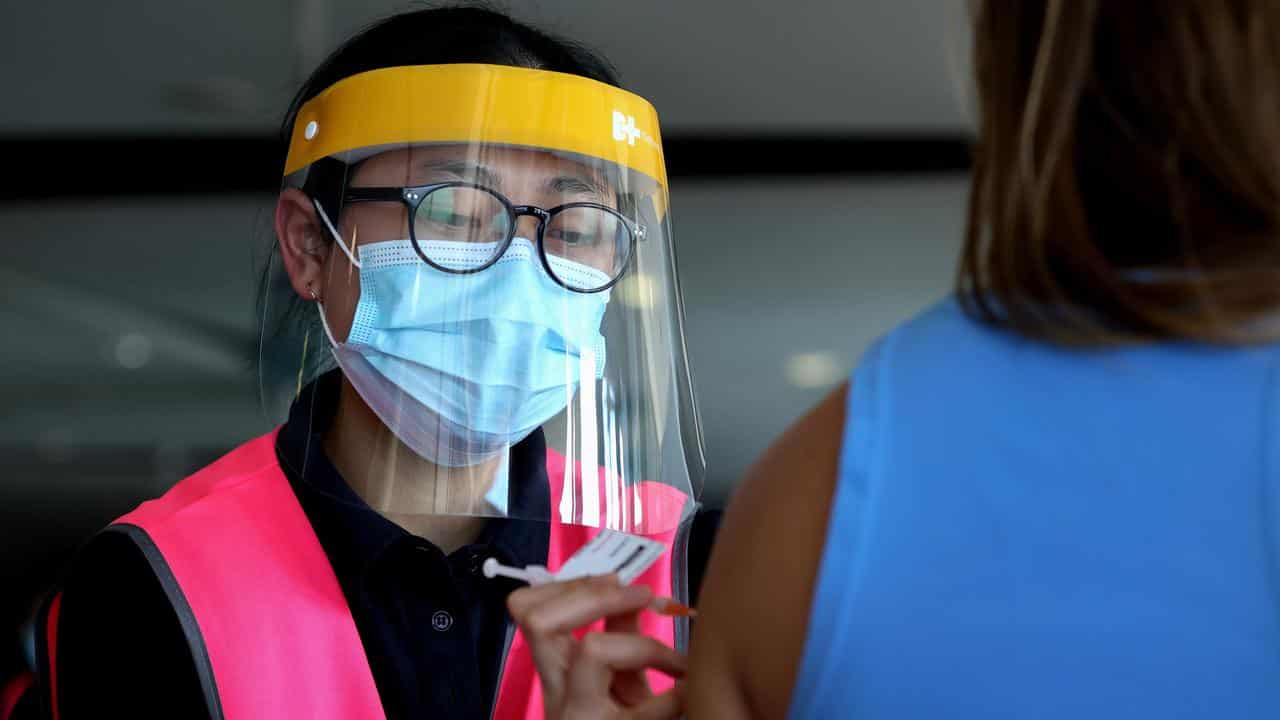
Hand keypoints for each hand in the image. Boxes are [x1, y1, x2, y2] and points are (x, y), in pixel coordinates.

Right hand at [507, 575, 685, 719]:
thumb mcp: (620, 682)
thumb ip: (621, 636)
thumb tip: (632, 592)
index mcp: (557, 673)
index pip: (528, 613)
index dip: (568, 585)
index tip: (612, 579)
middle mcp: (557, 694)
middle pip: (541, 621)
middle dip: (594, 594)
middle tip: (643, 596)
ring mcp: (578, 717)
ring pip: (591, 649)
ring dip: (641, 642)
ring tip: (674, 657)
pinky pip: (644, 709)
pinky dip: (674, 696)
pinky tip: (686, 698)